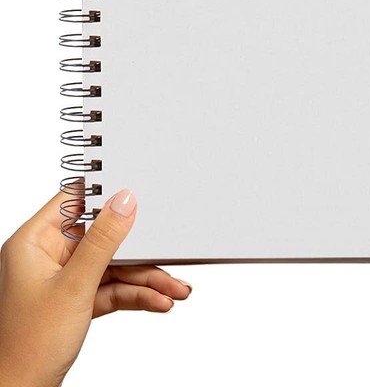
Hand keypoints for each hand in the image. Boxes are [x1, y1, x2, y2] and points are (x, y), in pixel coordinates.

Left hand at [0, 188, 190, 386]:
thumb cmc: (26, 349)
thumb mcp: (74, 288)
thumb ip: (103, 241)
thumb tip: (125, 200)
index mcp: (34, 243)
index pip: (74, 200)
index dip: (106, 193)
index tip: (140, 189)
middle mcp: (47, 257)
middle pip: (104, 238)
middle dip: (141, 251)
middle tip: (171, 252)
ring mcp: (62, 281)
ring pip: (114, 267)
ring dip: (146, 279)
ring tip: (175, 290)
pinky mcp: (75, 302)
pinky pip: (113, 289)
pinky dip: (136, 296)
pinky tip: (159, 302)